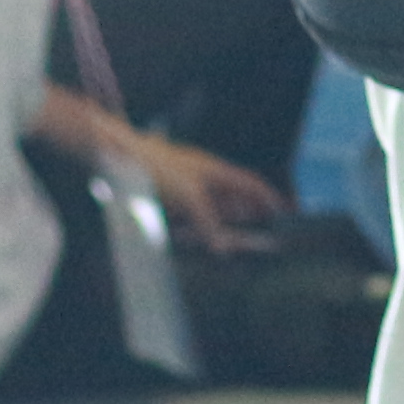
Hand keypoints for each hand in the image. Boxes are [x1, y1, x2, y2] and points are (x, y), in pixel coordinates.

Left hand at [133, 131, 289, 248]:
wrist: (121, 155)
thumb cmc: (158, 168)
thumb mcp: (190, 198)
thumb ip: (209, 223)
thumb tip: (223, 248)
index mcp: (216, 170)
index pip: (251, 184)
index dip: (267, 199)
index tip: (282, 212)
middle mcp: (204, 174)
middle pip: (234, 194)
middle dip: (248, 210)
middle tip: (260, 227)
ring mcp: (185, 181)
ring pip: (213, 201)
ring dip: (225, 217)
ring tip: (233, 231)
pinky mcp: (168, 190)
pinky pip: (192, 208)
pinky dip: (201, 219)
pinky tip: (197, 228)